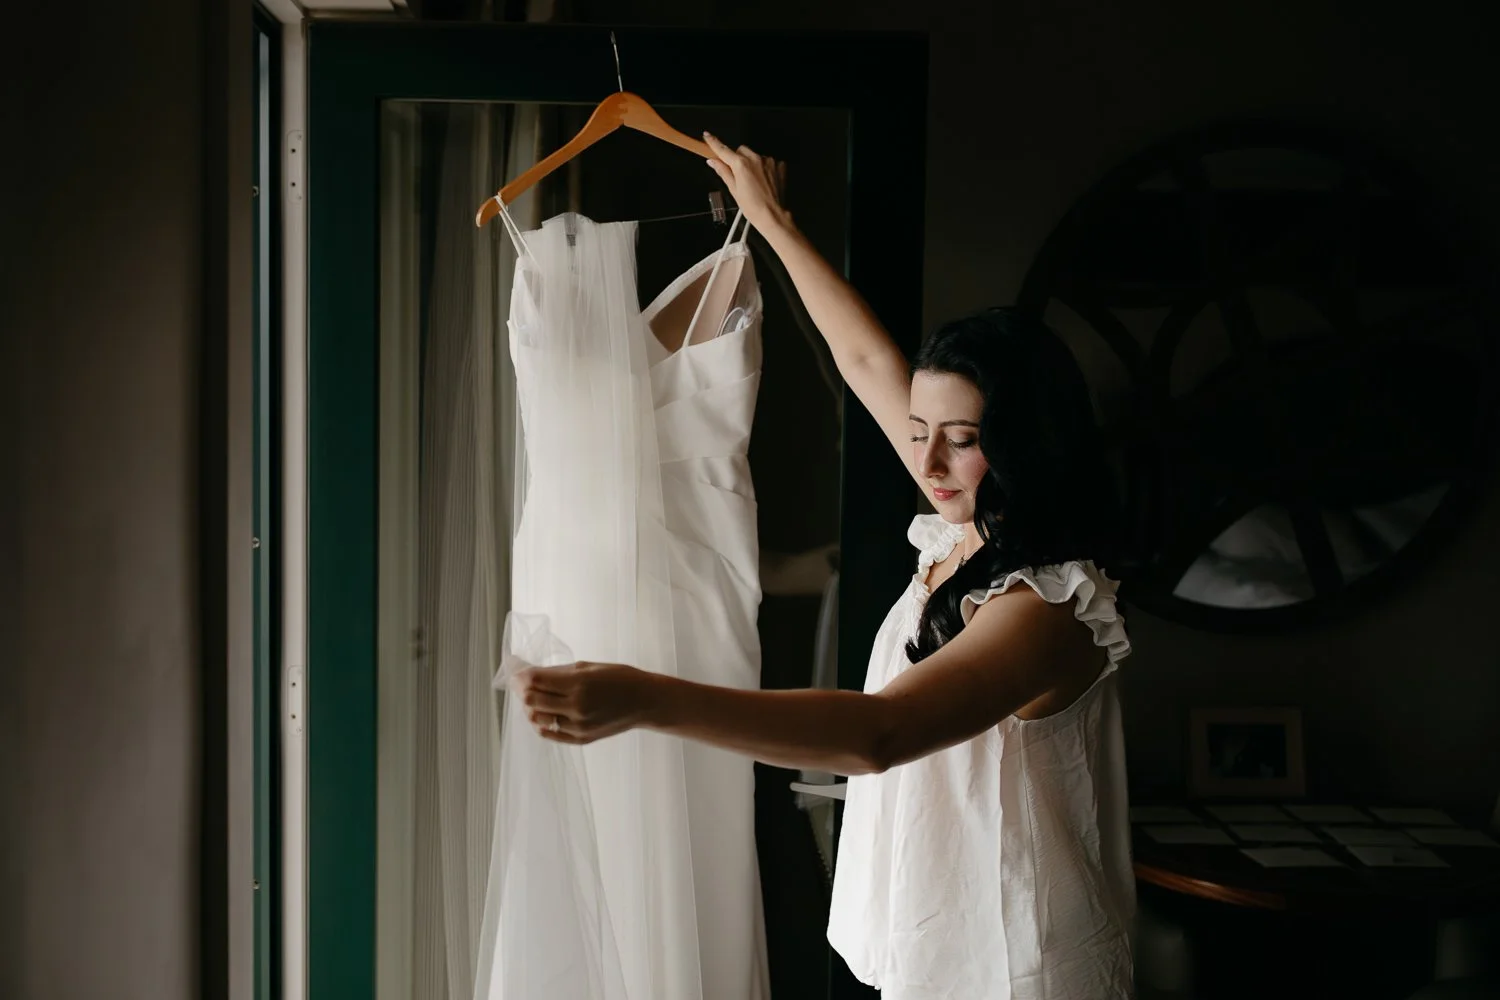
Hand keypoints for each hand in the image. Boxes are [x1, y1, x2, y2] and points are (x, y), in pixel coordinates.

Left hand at [510, 660, 653, 744]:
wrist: (645, 702)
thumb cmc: (621, 678)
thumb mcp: (590, 667)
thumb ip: (560, 673)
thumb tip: (533, 674)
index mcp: (579, 684)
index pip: (535, 681)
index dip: (520, 673)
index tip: (515, 667)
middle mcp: (576, 707)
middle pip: (532, 700)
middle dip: (520, 688)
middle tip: (518, 681)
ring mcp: (578, 726)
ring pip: (537, 719)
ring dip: (529, 707)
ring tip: (531, 697)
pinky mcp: (581, 739)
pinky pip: (550, 733)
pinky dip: (540, 723)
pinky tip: (541, 714)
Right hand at [703, 133, 792, 235]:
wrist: (772, 216)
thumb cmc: (753, 207)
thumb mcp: (734, 190)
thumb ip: (723, 172)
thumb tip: (713, 161)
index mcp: (741, 165)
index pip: (723, 150)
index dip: (714, 142)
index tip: (707, 136)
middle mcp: (755, 159)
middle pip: (741, 150)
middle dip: (737, 159)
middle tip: (737, 175)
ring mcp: (768, 161)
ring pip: (754, 155)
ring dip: (751, 163)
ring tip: (752, 182)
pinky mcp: (778, 166)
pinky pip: (767, 161)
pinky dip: (763, 168)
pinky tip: (762, 181)